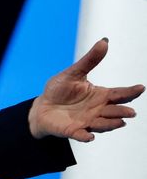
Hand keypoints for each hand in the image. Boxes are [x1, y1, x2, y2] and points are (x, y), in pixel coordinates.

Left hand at [29, 38, 144, 141]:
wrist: (42, 106)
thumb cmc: (59, 90)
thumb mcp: (73, 73)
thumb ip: (89, 60)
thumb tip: (104, 42)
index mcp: (99, 96)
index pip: (118, 94)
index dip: (130, 92)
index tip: (141, 88)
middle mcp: (97, 110)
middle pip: (114, 111)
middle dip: (122, 112)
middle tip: (130, 112)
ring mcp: (86, 121)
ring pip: (102, 124)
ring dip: (110, 124)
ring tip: (120, 122)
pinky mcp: (73, 130)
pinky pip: (80, 134)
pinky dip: (84, 136)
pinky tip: (88, 136)